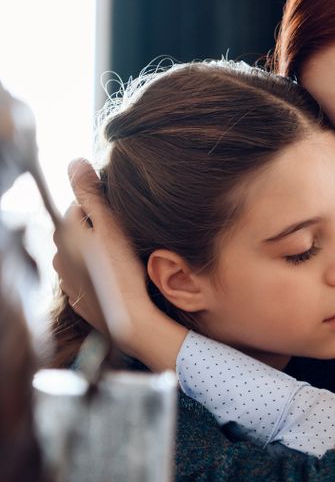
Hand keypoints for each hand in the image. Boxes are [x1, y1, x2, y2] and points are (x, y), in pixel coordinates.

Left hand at [52, 159, 186, 370]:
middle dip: (100, 231)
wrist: (127, 319)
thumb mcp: (111, 225)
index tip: (122, 220)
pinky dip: (100, 274)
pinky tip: (118, 280)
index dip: (103, 210)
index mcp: (65, 233)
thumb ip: (92, 193)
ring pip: (84, 254)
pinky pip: (88, 276)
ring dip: (100, 253)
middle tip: (127, 240)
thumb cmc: (122, 270)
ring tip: (125, 261)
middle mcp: (59, 255)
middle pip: (81, 231)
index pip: (80, 207)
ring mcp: (67, 278)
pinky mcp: (77, 297)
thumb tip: (75, 161)